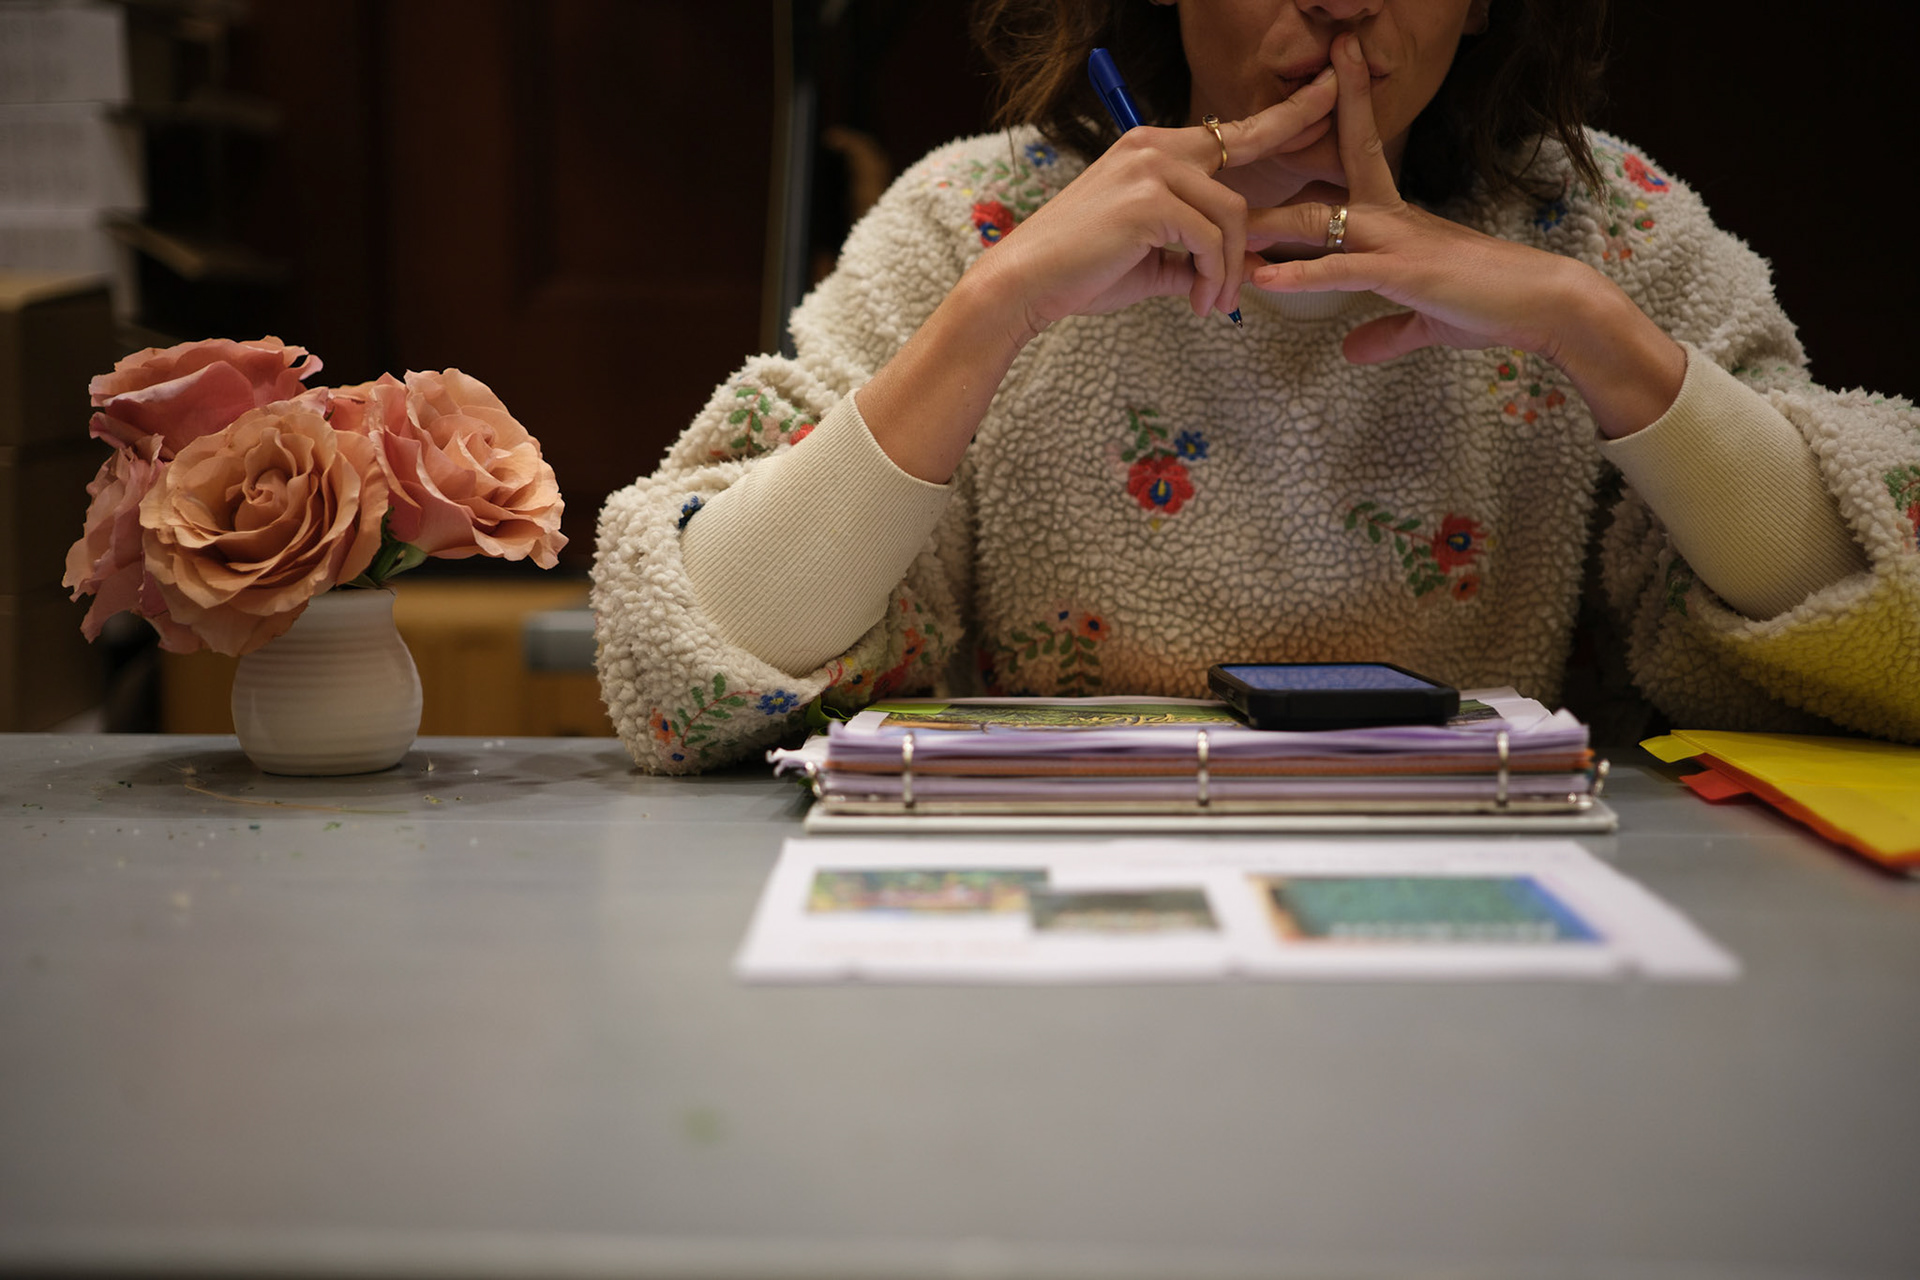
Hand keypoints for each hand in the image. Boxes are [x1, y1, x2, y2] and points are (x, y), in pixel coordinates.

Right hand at [972, 69, 1338, 337]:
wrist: (1025, 284)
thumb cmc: (1082, 271)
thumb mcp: (1152, 258)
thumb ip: (1199, 252)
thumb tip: (1247, 271)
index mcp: (1154, 149)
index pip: (1234, 129)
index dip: (1290, 114)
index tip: (1330, 92)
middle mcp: (1154, 146)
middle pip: (1242, 180)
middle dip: (1259, 236)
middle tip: (1250, 288)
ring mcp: (1152, 168)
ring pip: (1232, 217)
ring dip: (1228, 273)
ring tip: (1209, 307)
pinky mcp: (1149, 201)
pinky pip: (1211, 241)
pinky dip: (1212, 279)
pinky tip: (1194, 304)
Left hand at [1246, 32, 1685, 436]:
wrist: (1543, 304)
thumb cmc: (1492, 305)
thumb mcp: (1426, 322)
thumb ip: (1385, 331)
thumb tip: (1352, 351)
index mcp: (1395, 220)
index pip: (1356, 157)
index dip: (1335, 122)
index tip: (1317, 82)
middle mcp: (1391, 218)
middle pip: (1327, 173)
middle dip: (1291, 142)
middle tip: (1246, 119)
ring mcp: (1397, 241)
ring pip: (1321, 219)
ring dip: (1269, 224)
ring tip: (1221, 224)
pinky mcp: (1405, 272)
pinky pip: (1342, 269)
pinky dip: (1301, 274)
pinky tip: (1264, 278)